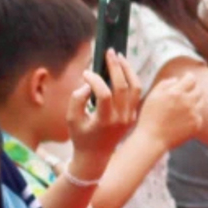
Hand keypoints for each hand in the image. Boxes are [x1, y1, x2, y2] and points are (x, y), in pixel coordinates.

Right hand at [67, 51, 138, 167]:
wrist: (96, 156)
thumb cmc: (81, 137)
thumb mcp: (72, 120)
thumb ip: (77, 100)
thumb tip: (88, 84)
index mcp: (105, 121)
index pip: (105, 94)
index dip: (95, 80)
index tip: (86, 72)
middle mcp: (121, 118)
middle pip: (123, 87)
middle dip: (116, 67)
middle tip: (109, 52)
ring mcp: (130, 116)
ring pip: (135, 87)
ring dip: (128, 70)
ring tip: (119, 57)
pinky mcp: (134, 114)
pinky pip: (136, 93)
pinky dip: (131, 79)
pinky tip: (122, 69)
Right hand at [139, 74, 204, 150]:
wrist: (152, 139)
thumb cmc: (149, 117)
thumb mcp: (152, 96)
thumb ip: (165, 84)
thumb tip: (177, 79)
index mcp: (176, 93)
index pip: (191, 79)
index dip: (189, 77)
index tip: (187, 78)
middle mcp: (187, 102)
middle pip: (199, 90)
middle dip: (193, 89)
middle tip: (186, 93)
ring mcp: (194, 113)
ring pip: (201, 102)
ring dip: (194, 101)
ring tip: (182, 107)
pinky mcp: (197, 124)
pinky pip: (199, 115)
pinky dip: (193, 115)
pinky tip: (182, 119)